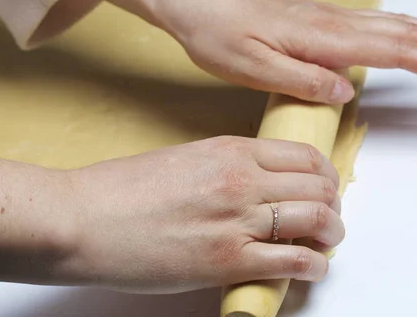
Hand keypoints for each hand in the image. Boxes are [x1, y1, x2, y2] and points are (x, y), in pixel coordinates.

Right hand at [0, 137, 344, 293]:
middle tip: (330, 215)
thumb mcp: (184, 159)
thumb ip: (227, 166)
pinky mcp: (228, 261)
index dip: (325, 173)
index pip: (304, 156)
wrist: (83, 220)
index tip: (326, 185)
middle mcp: (243, 181)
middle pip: (318, 187)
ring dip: (332, 233)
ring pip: (316, 220)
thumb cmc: (122, 190)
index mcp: (231, 150)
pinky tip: (312, 266)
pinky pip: (294, 261)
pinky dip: (314, 265)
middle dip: (333, 203)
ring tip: (328, 241)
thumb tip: (259, 182)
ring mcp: (238, 221)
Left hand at [89, 0, 416, 103]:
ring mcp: (327, 18)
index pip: (395, 50)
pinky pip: (373, 25)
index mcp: (322, 36)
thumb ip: (301, 79)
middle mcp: (332, 22)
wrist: (193, 0)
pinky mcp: (317, 20)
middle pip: (406, 34)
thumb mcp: (251, 65)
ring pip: (394, 25)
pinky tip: (412, 34)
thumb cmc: (215, 32)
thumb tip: (345, 90)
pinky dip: (404, 30)